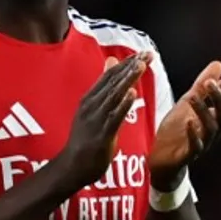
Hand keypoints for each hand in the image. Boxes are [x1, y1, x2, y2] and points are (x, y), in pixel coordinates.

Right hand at [56, 52, 151, 188]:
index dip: (126, 63)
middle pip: (113, 81)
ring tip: (141, 66)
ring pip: (114, 95)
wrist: (72, 166)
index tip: (142, 53)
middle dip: (131, 66)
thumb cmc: (85, 139)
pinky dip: (123, 104)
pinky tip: (132, 93)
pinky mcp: (101, 133)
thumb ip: (104, 88)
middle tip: (148, 54)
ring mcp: (95, 119)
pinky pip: (114, 116)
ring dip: (128, 79)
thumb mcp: (93, 110)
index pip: (109, 76)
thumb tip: (111, 62)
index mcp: (90, 99)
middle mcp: (91, 105)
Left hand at [148, 60, 220, 188]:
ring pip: (211, 130)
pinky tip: (188, 122)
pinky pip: (195, 147)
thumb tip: (219, 64)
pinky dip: (193, 134)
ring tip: (192, 97)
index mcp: (213, 122)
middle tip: (209, 83)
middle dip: (219, 99)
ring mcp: (200, 146)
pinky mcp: (185, 156)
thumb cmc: (176, 132)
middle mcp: (211, 134)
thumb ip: (202, 87)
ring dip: (204, 111)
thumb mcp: (187, 104)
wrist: (160, 161)